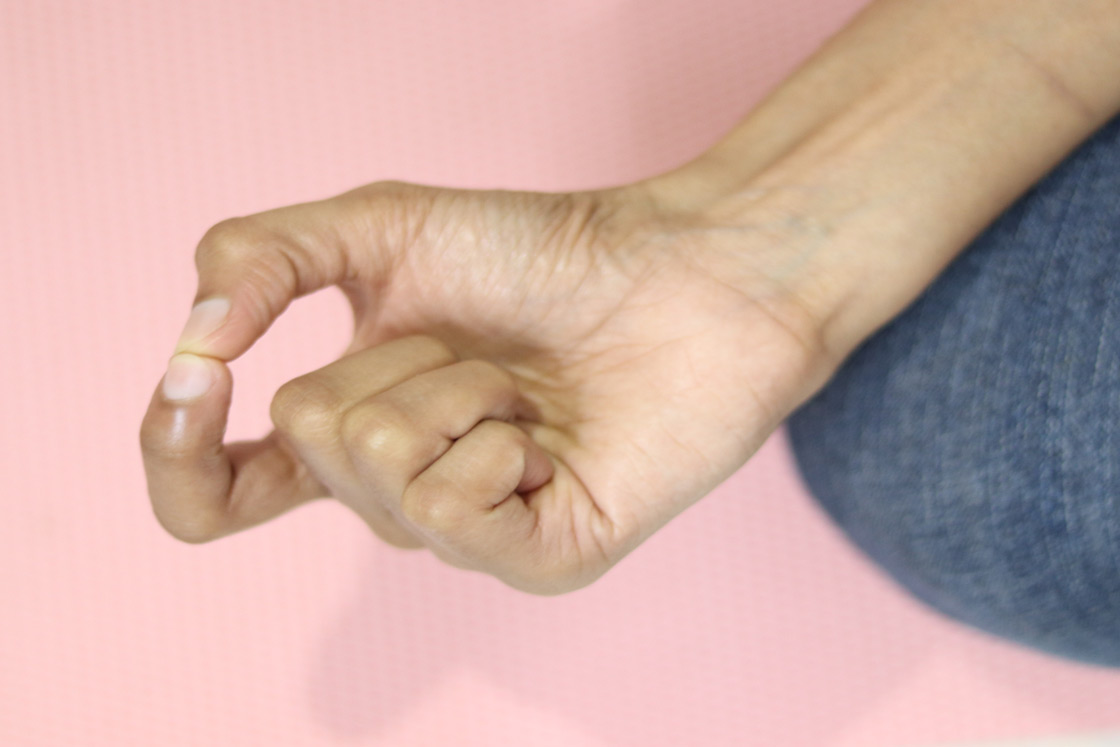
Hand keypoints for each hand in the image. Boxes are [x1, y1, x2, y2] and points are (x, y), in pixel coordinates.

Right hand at [140, 180, 839, 593]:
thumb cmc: (545, 253)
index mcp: (349, 437)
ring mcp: (468, 539)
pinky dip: (496, 439)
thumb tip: (190, 342)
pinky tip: (552, 432)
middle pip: (314, 436)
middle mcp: (396, 499)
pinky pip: (451, 506)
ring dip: (457, 385)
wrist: (683, 269)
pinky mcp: (538, 562)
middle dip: (401, 356)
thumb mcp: (383, 226)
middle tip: (488, 345)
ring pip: (381, 465)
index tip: (197, 374)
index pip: (213, 493)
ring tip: (530, 383)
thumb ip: (262, 257)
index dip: (175, 445)